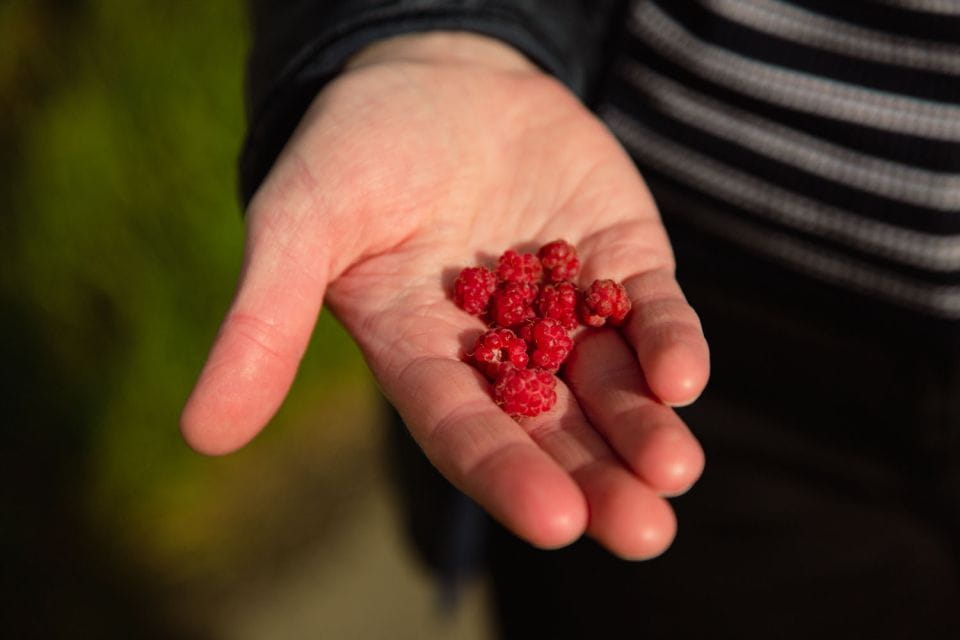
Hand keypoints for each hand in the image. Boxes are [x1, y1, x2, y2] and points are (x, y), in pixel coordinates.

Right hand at [181, 32, 708, 558]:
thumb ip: (263, 323)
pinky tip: (681, 377)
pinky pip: (649, 311)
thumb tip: (201, 435)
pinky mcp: (617, 260)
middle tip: (642, 531)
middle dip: (597, 480)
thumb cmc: (352, 149)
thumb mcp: (297, 225)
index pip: (464, 430)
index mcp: (421, 357)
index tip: (555, 520)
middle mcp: (499, 350)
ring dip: (646, 431)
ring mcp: (566, 308)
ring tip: (674, 472)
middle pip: (551, 430)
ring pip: (610, 386)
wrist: (433, 74)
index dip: (505, 474)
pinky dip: (667, 343)